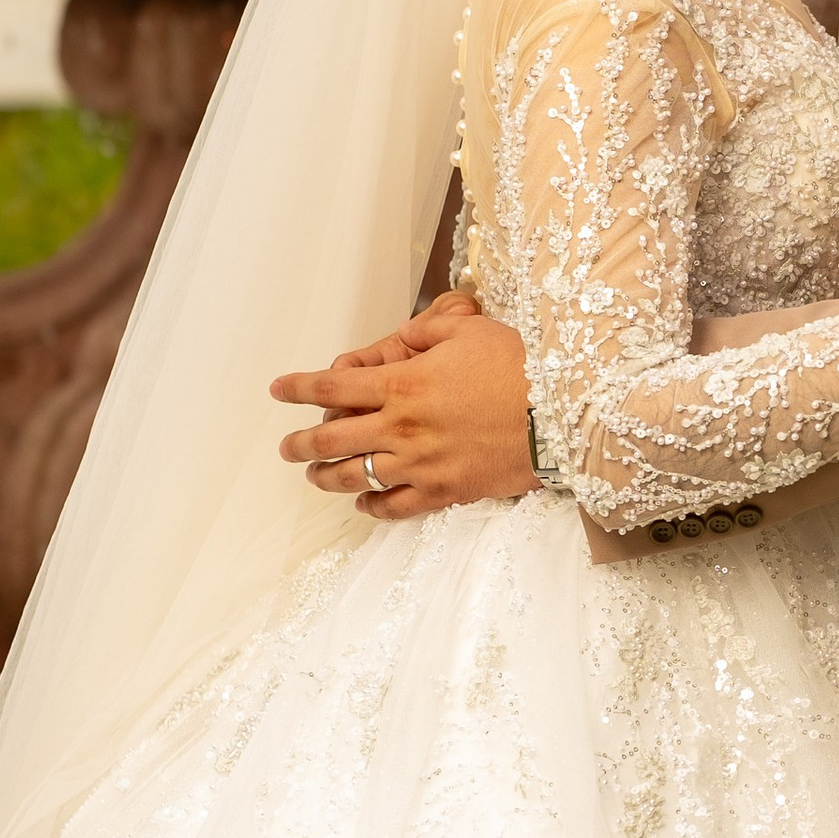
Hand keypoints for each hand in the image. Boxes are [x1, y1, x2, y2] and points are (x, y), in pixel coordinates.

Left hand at [272, 295, 535, 517]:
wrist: (560, 414)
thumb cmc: (517, 365)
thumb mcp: (468, 330)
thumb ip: (425, 331)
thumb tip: (400, 338)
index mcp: (402, 384)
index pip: (332, 386)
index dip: (298, 387)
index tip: (278, 390)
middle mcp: (401, 427)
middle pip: (331, 440)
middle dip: (300, 444)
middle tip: (286, 447)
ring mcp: (420, 464)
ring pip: (354, 478)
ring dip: (325, 477)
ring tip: (314, 476)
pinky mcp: (444, 491)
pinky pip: (395, 507)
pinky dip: (372, 507)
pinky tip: (363, 503)